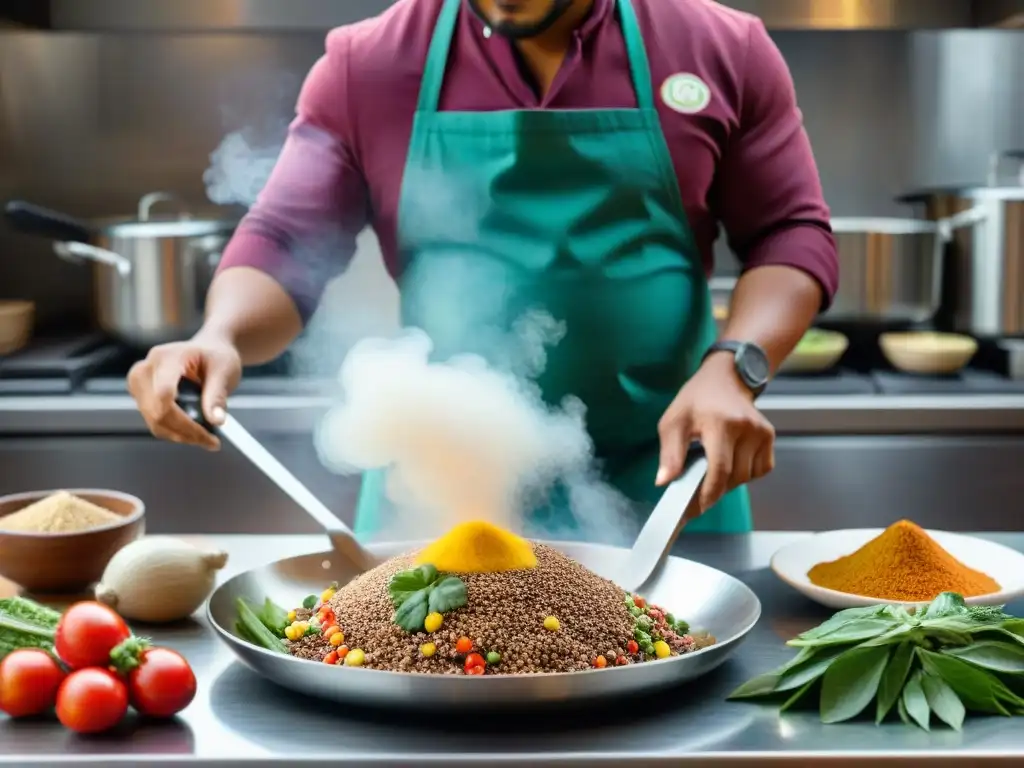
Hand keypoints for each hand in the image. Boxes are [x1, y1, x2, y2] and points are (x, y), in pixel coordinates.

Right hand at [127, 335, 241, 450]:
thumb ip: (217, 395)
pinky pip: (154, 422)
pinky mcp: (140, 396)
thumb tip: (215, 421)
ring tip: (205, 438)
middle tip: (211, 441)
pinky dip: (174, 432)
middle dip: (185, 432)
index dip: (184, 420)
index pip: (164, 394)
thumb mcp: (224, 371)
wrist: (208, 351)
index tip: (208, 434)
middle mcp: (146, 369)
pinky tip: (193, 432)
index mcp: (166, 357)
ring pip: (154, 421)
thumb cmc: (215, 357)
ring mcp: (139, 383)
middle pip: (157, 412)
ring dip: (180, 435)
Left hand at [655, 353, 774, 512]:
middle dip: (715, 488)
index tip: (695, 509)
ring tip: (714, 467)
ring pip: (747, 476)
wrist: (726, 378)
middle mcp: (746, 427)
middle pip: (734, 477)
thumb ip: (670, 454)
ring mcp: (762, 432)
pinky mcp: (769, 436)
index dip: (708, 494)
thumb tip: (664, 482)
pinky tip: (732, 459)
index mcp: (720, 423)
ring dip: (730, 481)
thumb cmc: (696, 400)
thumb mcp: (673, 422)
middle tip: (698, 488)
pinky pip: (759, 469)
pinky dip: (745, 472)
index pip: (719, 469)